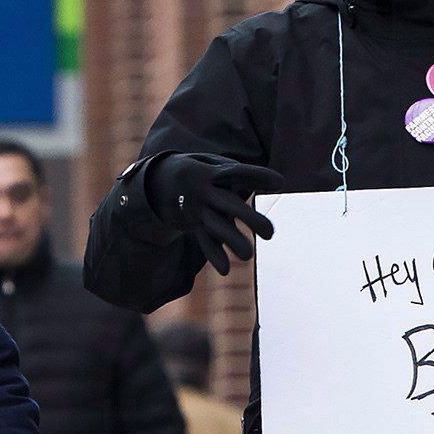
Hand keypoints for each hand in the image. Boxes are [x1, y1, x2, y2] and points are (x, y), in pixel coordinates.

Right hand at [149, 153, 279, 273]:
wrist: (154, 181)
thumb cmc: (198, 170)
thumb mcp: (212, 163)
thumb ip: (240, 173)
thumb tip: (277, 183)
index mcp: (209, 172)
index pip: (236, 173)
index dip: (257, 176)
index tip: (279, 183)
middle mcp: (202, 192)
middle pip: (228, 204)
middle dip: (249, 218)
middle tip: (270, 234)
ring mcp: (195, 210)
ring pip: (216, 226)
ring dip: (231, 241)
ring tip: (248, 256)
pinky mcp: (191, 225)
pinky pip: (203, 240)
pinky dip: (213, 254)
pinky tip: (225, 269)